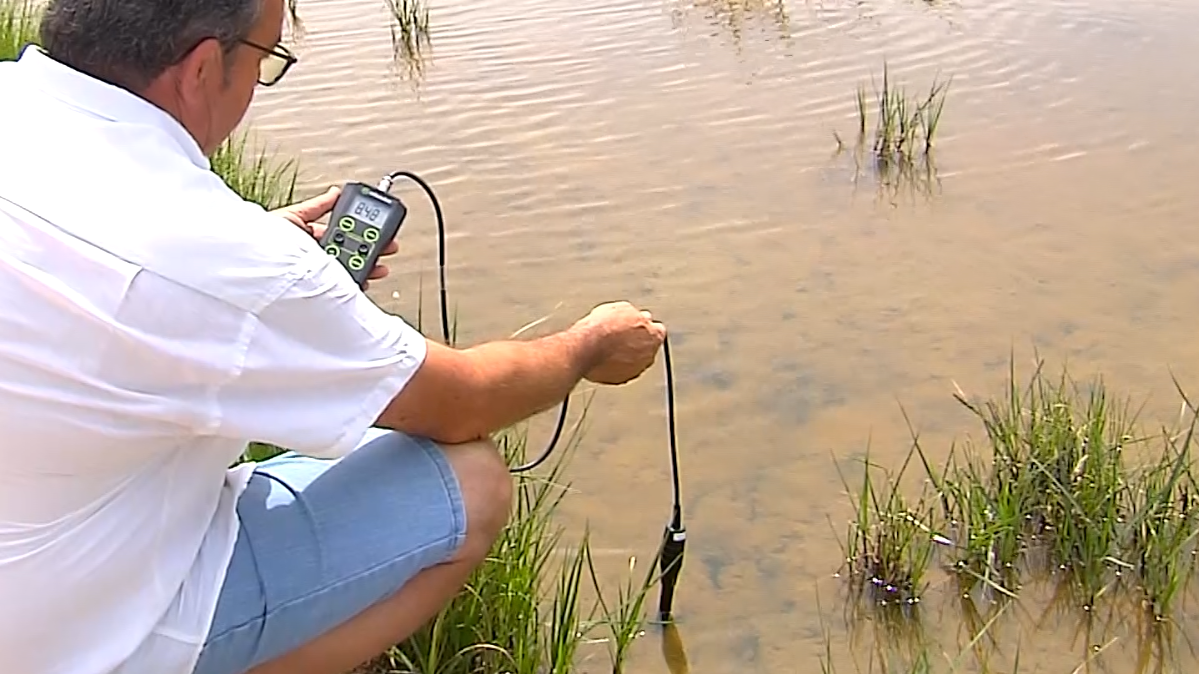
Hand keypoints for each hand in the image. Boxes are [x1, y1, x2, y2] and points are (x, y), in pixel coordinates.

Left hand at [271, 186, 398, 288]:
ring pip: (348, 269)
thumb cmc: (261, 238)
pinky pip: (339, 288)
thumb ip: (317, 206)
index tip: (378, 229)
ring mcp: (316, 274)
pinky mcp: (316, 289)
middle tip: (387, 247)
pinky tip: (363, 281)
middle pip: (350, 251)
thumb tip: (335, 192)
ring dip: (367, 267)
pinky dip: (354, 285)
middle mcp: (315, 257)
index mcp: (311, 238)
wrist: (248, 260)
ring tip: (379, 265)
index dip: (362, 231)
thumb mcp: (293, 215)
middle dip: (371, 249)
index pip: (343, 233)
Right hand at [574, 301, 666, 384]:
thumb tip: (639, 317)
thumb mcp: (623, 309)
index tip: (637, 325)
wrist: (586, 346)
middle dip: (637, 342)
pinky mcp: (620, 380)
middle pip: (647, 348)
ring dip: (626, 355)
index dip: (646, 327)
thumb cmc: (604, 327)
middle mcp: (649, 356)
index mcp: (654, 337)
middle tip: (620, 335)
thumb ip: (637, 316)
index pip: (658, 331)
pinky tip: (604, 357)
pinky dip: (615, 366)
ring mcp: (635, 370)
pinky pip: (620, 371)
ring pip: (634, 361)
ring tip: (609, 346)